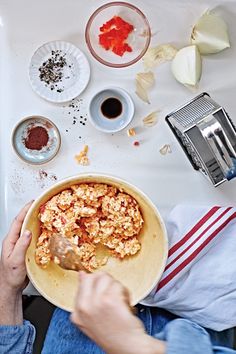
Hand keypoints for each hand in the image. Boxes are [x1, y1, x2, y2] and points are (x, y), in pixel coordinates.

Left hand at [0, 202, 32, 324]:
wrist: (11, 287)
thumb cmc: (10, 276)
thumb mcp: (15, 260)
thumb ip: (21, 246)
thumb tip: (28, 232)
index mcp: (10, 241)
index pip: (17, 221)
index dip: (25, 211)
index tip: (32, 203)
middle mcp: (15, 241)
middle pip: (23, 222)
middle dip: (30, 211)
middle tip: (39, 204)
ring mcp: (20, 245)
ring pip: (28, 228)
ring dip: (35, 220)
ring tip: (44, 213)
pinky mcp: (26, 250)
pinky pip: (33, 237)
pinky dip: (39, 231)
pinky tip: (45, 230)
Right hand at [71, 272, 164, 353]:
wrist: (128, 347)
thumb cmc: (114, 335)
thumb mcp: (93, 318)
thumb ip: (85, 296)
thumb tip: (82, 274)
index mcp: (77, 312)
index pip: (83, 282)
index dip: (98, 285)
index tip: (104, 292)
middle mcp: (84, 306)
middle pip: (95, 276)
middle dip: (107, 283)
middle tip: (114, 297)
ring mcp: (96, 302)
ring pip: (108, 279)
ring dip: (118, 288)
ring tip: (120, 303)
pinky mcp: (110, 300)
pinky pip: (118, 285)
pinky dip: (126, 293)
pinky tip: (125, 305)